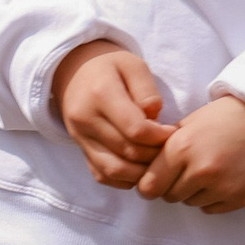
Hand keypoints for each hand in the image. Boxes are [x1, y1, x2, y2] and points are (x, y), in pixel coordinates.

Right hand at [53, 40, 172, 188]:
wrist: (71, 70)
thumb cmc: (109, 66)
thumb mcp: (132, 65)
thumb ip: (147, 90)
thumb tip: (155, 118)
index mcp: (100, 95)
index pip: (136, 130)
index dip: (161, 137)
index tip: (172, 131)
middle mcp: (85, 119)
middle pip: (128, 152)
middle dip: (155, 156)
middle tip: (169, 148)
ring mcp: (79, 136)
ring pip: (114, 170)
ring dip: (141, 173)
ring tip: (156, 161)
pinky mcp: (79, 148)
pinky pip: (101, 175)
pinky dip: (123, 180)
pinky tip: (138, 168)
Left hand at [137, 94, 244, 213]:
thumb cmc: (221, 121)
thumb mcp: (186, 126)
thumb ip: (163, 149)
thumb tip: (141, 171)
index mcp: (181, 149)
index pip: (148, 186)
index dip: (147, 185)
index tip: (151, 182)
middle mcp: (201, 171)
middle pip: (168, 196)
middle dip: (170, 187)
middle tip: (182, 172)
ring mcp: (222, 187)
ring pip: (189, 203)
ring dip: (191, 192)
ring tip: (204, 172)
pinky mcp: (239, 198)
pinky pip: (210, 209)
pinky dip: (210, 198)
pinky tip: (219, 180)